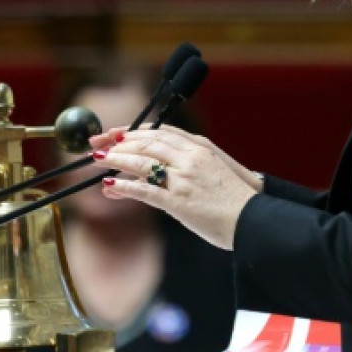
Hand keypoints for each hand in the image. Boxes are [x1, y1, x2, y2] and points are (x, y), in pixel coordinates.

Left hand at [89, 126, 262, 249]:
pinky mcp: (179, 202)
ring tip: (97, 161)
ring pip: (142, 162)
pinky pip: (145, 191)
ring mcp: (184, 179)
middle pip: (147, 143)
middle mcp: (190, 158)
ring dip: (117, 159)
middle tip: (97, 144)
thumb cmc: (238, 199)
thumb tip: (168, 166)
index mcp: (200, 148)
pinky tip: (109, 187)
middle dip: (118, 142)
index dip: (134, 131)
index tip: (115, 132)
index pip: (161, 131)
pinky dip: (124, 187)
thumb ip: (192, 163)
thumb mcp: (216, 170)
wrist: (254, 219)